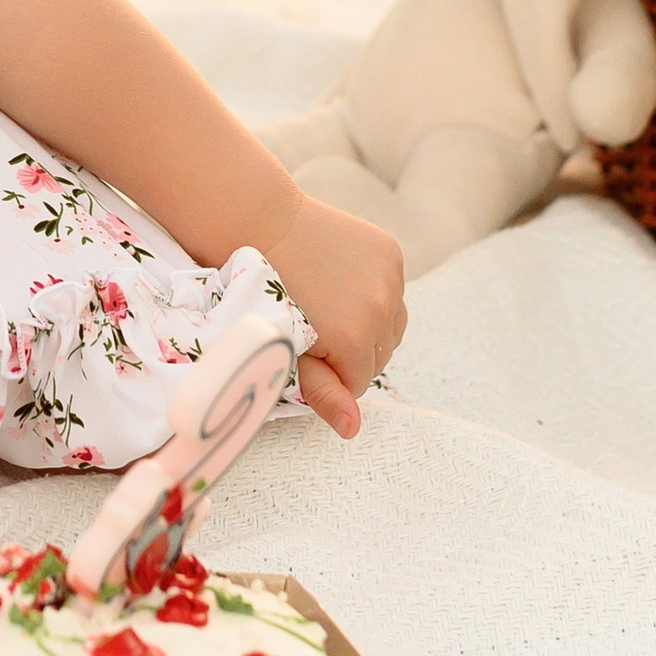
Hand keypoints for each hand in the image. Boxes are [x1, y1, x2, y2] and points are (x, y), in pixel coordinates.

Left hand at [256, 184, 405, 440]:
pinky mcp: (391, 253)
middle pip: (380, 356)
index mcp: (354, 338)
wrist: (261, 225)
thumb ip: (323, 392)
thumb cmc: (264, 293)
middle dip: (353, 352)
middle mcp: (381, 308)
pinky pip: (393, 292)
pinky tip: (345, 283)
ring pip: (392, 326)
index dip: (330, 374)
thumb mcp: (287, 349)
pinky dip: (375, 294)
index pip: (357, 383)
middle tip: (317, 328)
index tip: (307, 352)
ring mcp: (390, 277)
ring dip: (370, 326)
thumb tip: (353, 430)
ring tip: (333, 309)